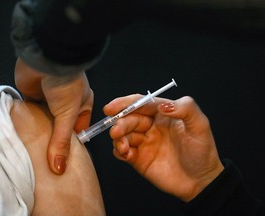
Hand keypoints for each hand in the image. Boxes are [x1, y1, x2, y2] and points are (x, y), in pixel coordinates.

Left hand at [14, 58, 92, 173]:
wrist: (46, 60)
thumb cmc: (67, 83)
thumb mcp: (68, 115)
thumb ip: (62, 141)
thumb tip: (59, 167)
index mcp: (82, 105)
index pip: (79, 129)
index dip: (73, 144)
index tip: (65, 159)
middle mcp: (67, 103)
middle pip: (61, 127)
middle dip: (55, 139)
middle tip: (49, 158)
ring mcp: (50, 99)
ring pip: (46, 121)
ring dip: (42, 131)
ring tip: (36, 149)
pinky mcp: (34, 96)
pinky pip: (32, 113)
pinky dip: (30, 122)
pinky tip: (26, 134)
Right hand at [103, 95, 223, 200]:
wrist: (200, 181)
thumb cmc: (202, 152)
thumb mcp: (200, 125)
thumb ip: (185, 109)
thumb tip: (162, 105)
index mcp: (163, 114)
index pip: (141, 103)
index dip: (126, 103)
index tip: (112, 107)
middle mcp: (151, 126)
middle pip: (129, 118)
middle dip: (120, 123)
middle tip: (116, 131)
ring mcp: (144, 142)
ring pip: (123, 134)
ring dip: (118, 138)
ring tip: (123, 146)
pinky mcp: (138, 158)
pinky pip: (122, 151)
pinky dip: (119, 151)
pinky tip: (126, 154)